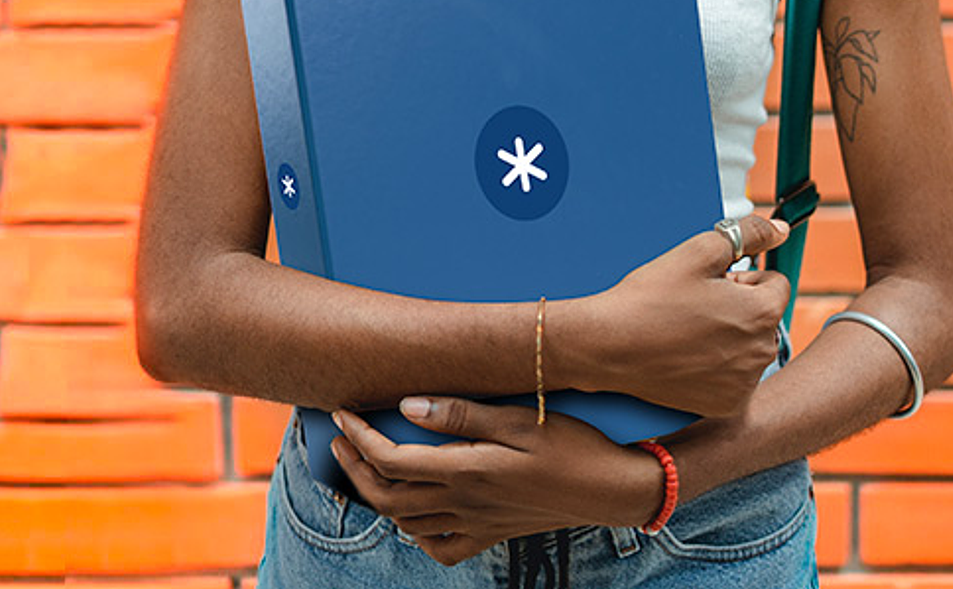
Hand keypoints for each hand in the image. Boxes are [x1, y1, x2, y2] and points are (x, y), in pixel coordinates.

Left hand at [330, 397, 664, 566]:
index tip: (342, 411)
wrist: (611, 488)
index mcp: (466, 470)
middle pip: (388, 495)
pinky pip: (439, 548)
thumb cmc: (570, 444)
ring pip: (406, 522)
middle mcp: (464, 504)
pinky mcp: (491, 536)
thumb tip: (408, 406)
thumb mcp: (518, 418)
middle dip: (355, 466)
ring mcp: (477, 525)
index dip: (359, 436)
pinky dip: (415, 532)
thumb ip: (462, 413)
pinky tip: (415, 512)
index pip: (391, 460)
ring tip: (367, 465)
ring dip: (377, 495)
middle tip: (341, 437)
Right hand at [562, 213, 790, 416]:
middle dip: (740, 306)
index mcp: (763, 313)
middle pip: (764, 316)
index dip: (744, 275)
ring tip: (688, 328)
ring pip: (749, 346)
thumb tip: (780, 228)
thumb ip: (750, 233)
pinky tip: (687, 355)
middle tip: (696, 304)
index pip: (776, 282)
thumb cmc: (652, 297)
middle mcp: (762, 353)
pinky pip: (734, 377)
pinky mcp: (725, 405)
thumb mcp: (701, 250)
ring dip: (730, 335)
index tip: (713, 282)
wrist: (610, 346)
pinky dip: (718, 366)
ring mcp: (744, 384)